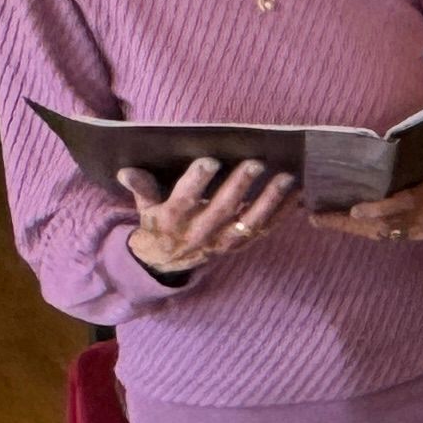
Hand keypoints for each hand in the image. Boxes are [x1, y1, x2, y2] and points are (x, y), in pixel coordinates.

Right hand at [120, 157, 295, 275]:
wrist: (165, 262)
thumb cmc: (158, 224)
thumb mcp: (144, 207)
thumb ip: (141, 187)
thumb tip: (125, 170)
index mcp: (172, 221)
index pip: (183, 200)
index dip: (196, 182)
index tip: (209, 161)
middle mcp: (198, 234)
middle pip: (221, 210)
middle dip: (238, 186)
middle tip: (255, 163)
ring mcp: (221, 242)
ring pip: (248, 224)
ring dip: (269, 201)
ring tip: (286, 178)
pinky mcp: (239, 246)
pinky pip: (264, 231)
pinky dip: (282, 214)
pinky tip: (297, 196)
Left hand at [325, 165, 422, 244]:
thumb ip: (409, 172)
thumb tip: (377, 163)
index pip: (402, 206)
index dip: (378, 209)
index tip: (355, 210)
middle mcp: (421, 220)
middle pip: (381, 226)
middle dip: (348, 223)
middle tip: (317, 217)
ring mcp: (417, 233)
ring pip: (378, 233)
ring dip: (349, 228)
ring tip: (321, 220)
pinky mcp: (413, 238)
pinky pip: (384, 235)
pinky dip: (361, 229)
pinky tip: (342, 223)